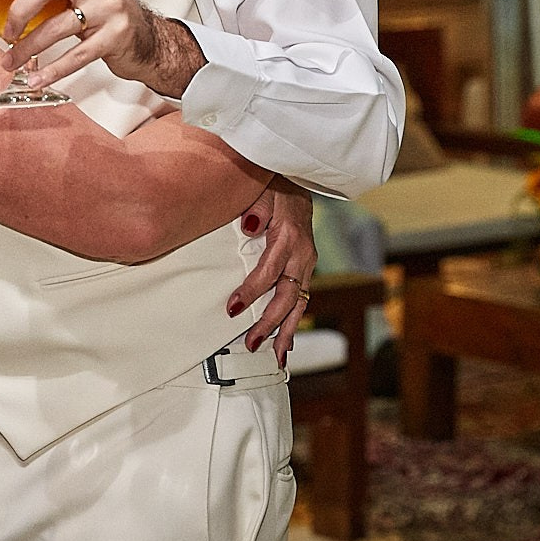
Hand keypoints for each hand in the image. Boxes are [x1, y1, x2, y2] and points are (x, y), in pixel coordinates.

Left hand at [0, 0, 200, 94]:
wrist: (148, 37)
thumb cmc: (108, 10)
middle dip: (18, 11)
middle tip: (7, 30)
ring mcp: (109, 8)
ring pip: (56, 27)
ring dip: (27, 48)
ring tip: (12, 59)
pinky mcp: (114, 37)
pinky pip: (75, 56)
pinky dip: (51, 70)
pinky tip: (37, 77)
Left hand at [226, 179, 315, 367]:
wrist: (297, 183)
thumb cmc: (274, 188)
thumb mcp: (263, 190)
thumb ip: (257, 206)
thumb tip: (250, 226)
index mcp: (289, 237)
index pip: (269, 271)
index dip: (252, 292)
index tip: (232, 308)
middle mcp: (302, 255)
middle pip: (287, 296)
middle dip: (270, 322)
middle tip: (251, 342)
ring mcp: (307, 264)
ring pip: (299, 304)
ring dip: (286, 331)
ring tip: (274, 356)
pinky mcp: (305, 270)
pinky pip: (301, 300)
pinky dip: (294, 323)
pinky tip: (285, 343)